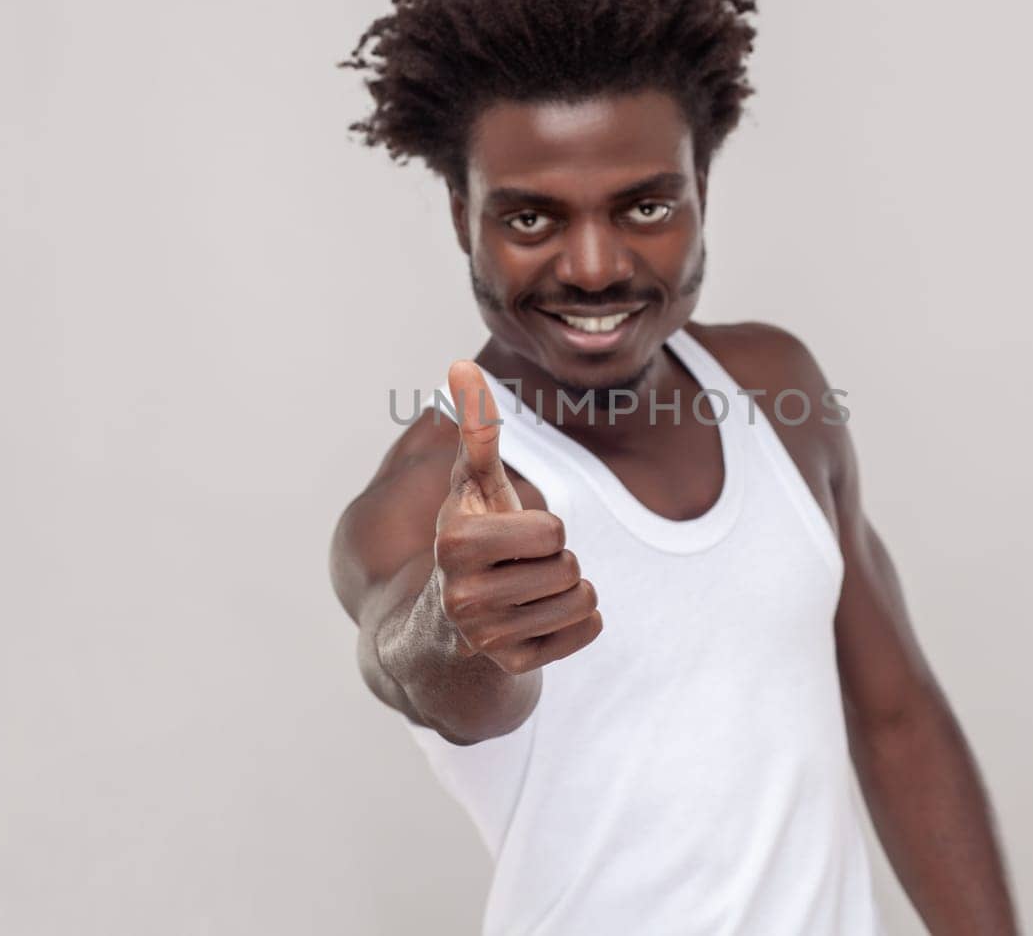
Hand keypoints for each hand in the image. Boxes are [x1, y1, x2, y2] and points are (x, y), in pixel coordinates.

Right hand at [430, 360, 602, 673]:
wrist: (445, 625)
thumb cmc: (471, 538)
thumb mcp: (473, 485)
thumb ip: (476, 428)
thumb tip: (461, 363)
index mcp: (455, 544)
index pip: (552, 531)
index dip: (543, 529)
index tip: (512, 537)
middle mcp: (464, 597)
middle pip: (569, 566)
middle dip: (556, 560)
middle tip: (520, 567)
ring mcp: (488, 639)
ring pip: (583, 599)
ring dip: (568, 590)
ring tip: (528, 591)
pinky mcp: (514, 667)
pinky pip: (587, 630)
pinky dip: (575, 623)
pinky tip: (538, 619)